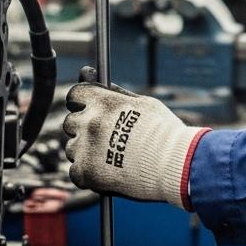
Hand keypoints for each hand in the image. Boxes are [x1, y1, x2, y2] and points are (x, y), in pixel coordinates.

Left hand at [63, 76, 208, 209]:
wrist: (175, 165)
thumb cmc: (163, 132)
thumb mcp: (142, 103)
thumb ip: (113, 92)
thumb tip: (87, 73)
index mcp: (103, 103)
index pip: (75, 95)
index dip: (82, 103)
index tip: (89, 110)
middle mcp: (89, 123)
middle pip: (70, 123)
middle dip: (84, 128)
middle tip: (105, 138)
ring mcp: (85, 149)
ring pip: (72, 148)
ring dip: (84, 151)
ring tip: (110, 157)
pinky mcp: (85, 173)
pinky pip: (75, 170)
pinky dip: (87, 172)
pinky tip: (106, 172)